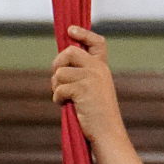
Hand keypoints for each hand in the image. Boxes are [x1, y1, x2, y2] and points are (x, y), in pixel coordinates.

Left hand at [50, 26, 122, 141]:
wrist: (107, 133)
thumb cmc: (97, 115)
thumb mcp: (93, 90)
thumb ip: (82, 75)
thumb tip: (58, 67)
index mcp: (102, 68)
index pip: (97, 42)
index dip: (83, 34)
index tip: (70, 30)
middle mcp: (98, 69)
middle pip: (69, 52)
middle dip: (57, 65)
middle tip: (56, 80)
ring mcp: (91, 78)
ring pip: (60, 73)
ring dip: (56, 87)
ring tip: (64, 98)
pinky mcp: (82, 89)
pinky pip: (59, 87)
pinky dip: (58, 98)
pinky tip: (65, 105)